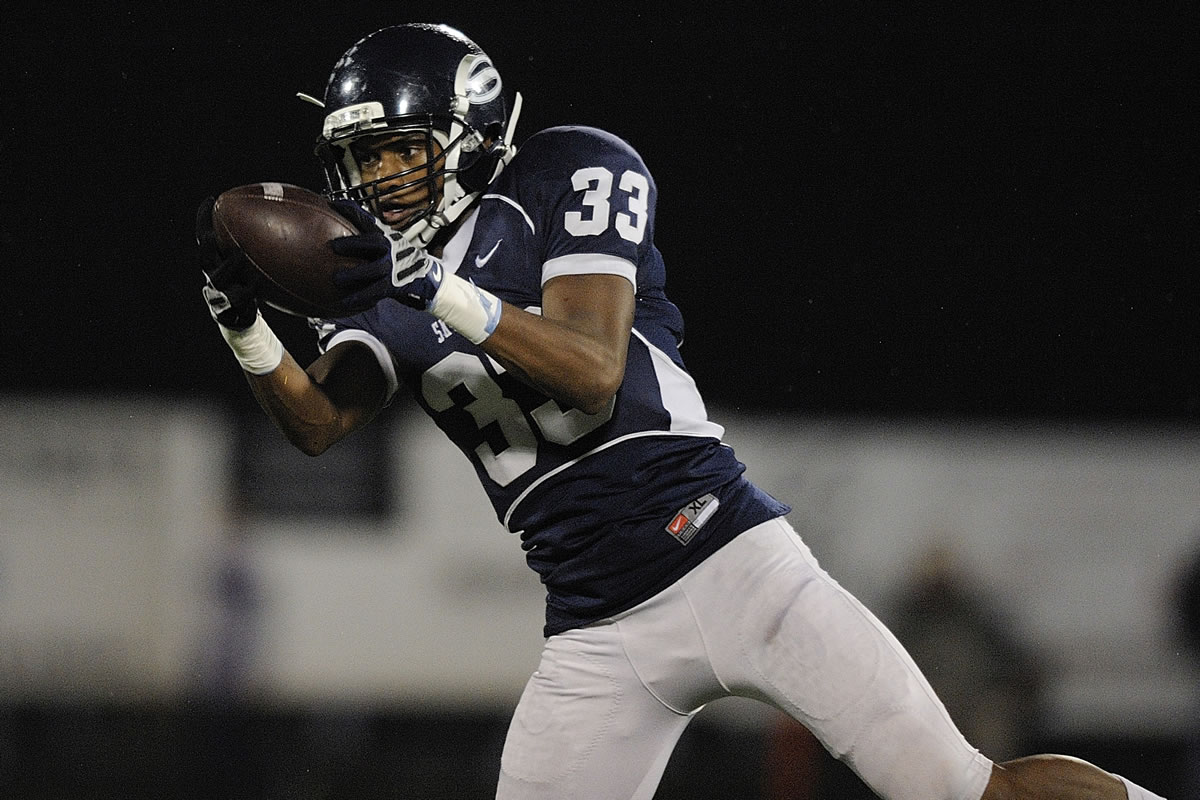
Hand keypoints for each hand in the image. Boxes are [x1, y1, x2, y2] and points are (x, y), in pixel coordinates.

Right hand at [196, 196, 259, 329]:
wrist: (242, 319)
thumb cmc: (251, 286)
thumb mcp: (254, 266)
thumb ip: (263, 248)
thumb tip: (296, 223)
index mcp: (217, 263)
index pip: (205, 237)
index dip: (205, 220)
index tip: (212, 200)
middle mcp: (214, 276)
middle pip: (205, 258)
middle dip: (208, 243)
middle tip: (215, 232)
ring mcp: (219, 295)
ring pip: (218, 280)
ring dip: (228, 266)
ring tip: (239, 255)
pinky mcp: (229, 311)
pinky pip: (237, 301)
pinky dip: (247, 291)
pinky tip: (258, 285)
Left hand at [328, 199, 444, 312]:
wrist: (427, 276)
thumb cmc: (401, 259)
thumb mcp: (389, 243)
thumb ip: (370, 238)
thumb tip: (342, 233)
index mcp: (386, 236)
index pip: (368, 220)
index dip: (352, 211)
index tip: (334, 204)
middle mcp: (391, 248)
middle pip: (373, 242)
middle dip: (354, 243)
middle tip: (334, 246)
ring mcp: (394, 267)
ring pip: (374, 269)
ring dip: (355, 274)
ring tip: (337, 278)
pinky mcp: (394, 284)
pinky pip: (375, 291)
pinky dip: (360, 297)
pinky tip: (346, 301)